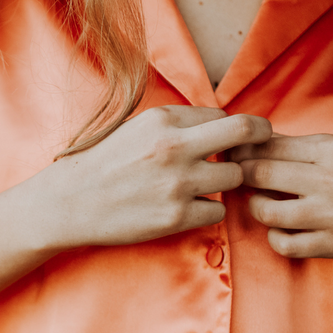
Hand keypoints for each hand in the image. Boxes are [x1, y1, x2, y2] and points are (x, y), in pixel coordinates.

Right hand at [40, 105, 272, 250]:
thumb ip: (176, 125)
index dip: (231, 129)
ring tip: (203, 186)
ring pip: (235, 177)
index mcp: (163, 120)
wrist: (69, 203)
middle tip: (262, 146)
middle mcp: (174, 147)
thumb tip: (218, 125)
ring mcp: (178, 183)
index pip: (222, 116)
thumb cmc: (102, 164)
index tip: (234, 139)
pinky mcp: (176, 216)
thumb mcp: (136, 129)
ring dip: (226, 182)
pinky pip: (217, 210)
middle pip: (243, 132)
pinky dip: (208, 210)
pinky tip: (187, 208)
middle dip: (260, 137)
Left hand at [232, 133, 332, 266]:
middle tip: (235, 177)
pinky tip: (281, 228)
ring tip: (262, 201)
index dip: (242, 151)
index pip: (268, 147)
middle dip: (239, 176)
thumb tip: (250, 142)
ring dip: (256, 206)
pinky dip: (274, 237)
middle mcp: (332, 181)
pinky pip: (284, 245)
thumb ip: (297, 146)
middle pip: (260, 175)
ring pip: (266, 212)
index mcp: (332, 149)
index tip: (231, 154)